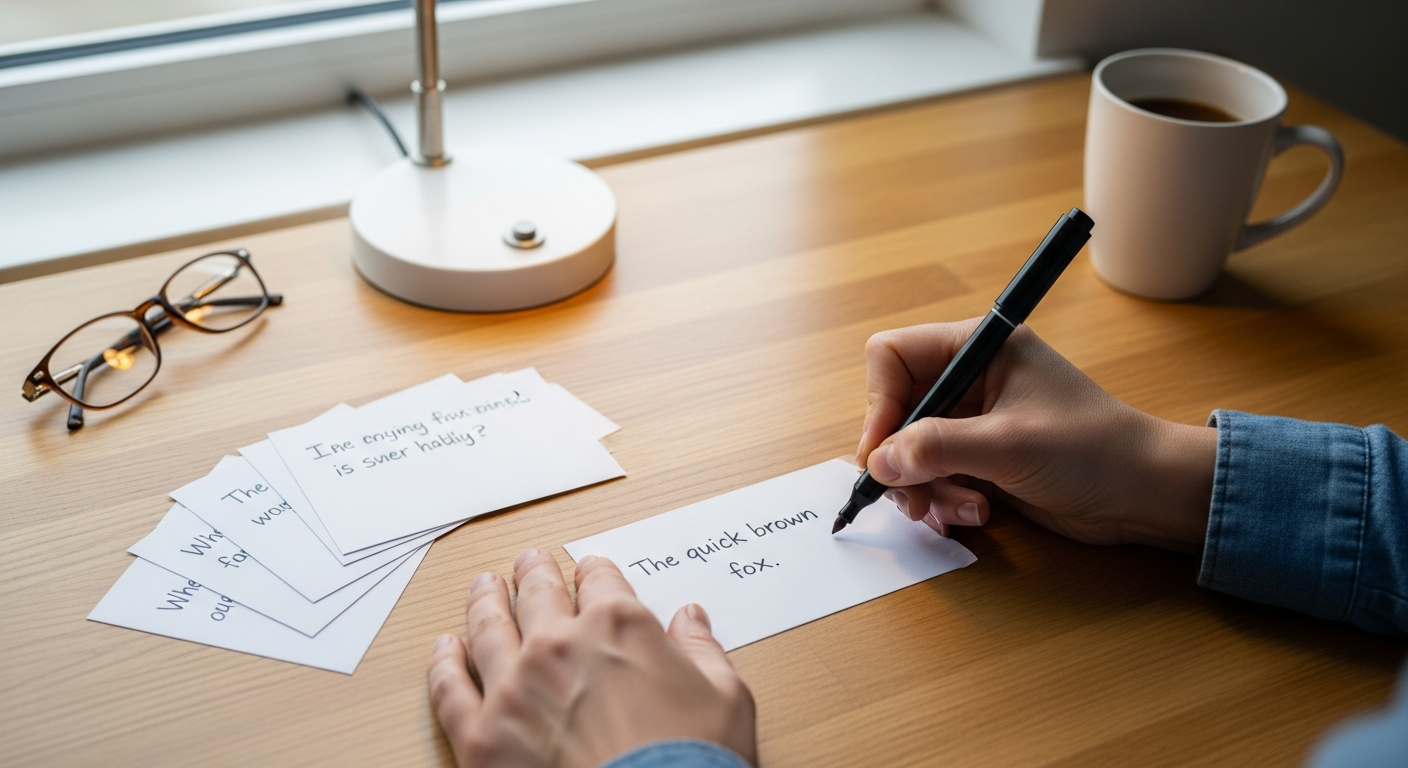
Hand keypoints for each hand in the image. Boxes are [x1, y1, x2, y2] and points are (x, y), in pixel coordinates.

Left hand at [427, 549, 756, 767]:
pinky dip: (444, 664)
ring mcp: (513, 688)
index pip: (600, 580)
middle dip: (534, 574)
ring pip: (488, 628)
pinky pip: (451, 690)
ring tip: (483, 587)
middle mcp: (559, 645)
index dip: (594, 572)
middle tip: (528, 563)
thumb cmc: (695, 763)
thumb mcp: (725, 698)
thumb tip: (692, 618)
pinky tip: (445, 649)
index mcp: (619, 626)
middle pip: (538, 594)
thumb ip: (702, 650)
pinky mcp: (481, 736)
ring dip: (485, 602)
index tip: (588, 571)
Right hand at [857, 319, 1216, 553]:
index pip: (893, 357)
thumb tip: (878, 462)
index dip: (879, 404)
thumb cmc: (1093, 451)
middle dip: (901, 459)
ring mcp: (975, 419)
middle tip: (914, 498)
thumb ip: (936, 447)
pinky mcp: (982, 456)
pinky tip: (975, 515)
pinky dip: (943, 499)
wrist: (1145, 494)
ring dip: (924, 487)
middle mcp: (972, 378)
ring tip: (958, 512)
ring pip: (911, 449)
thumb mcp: (1008, 445)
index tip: (881, 454)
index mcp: (979, 347)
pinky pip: (934, 475)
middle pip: (896, 409)